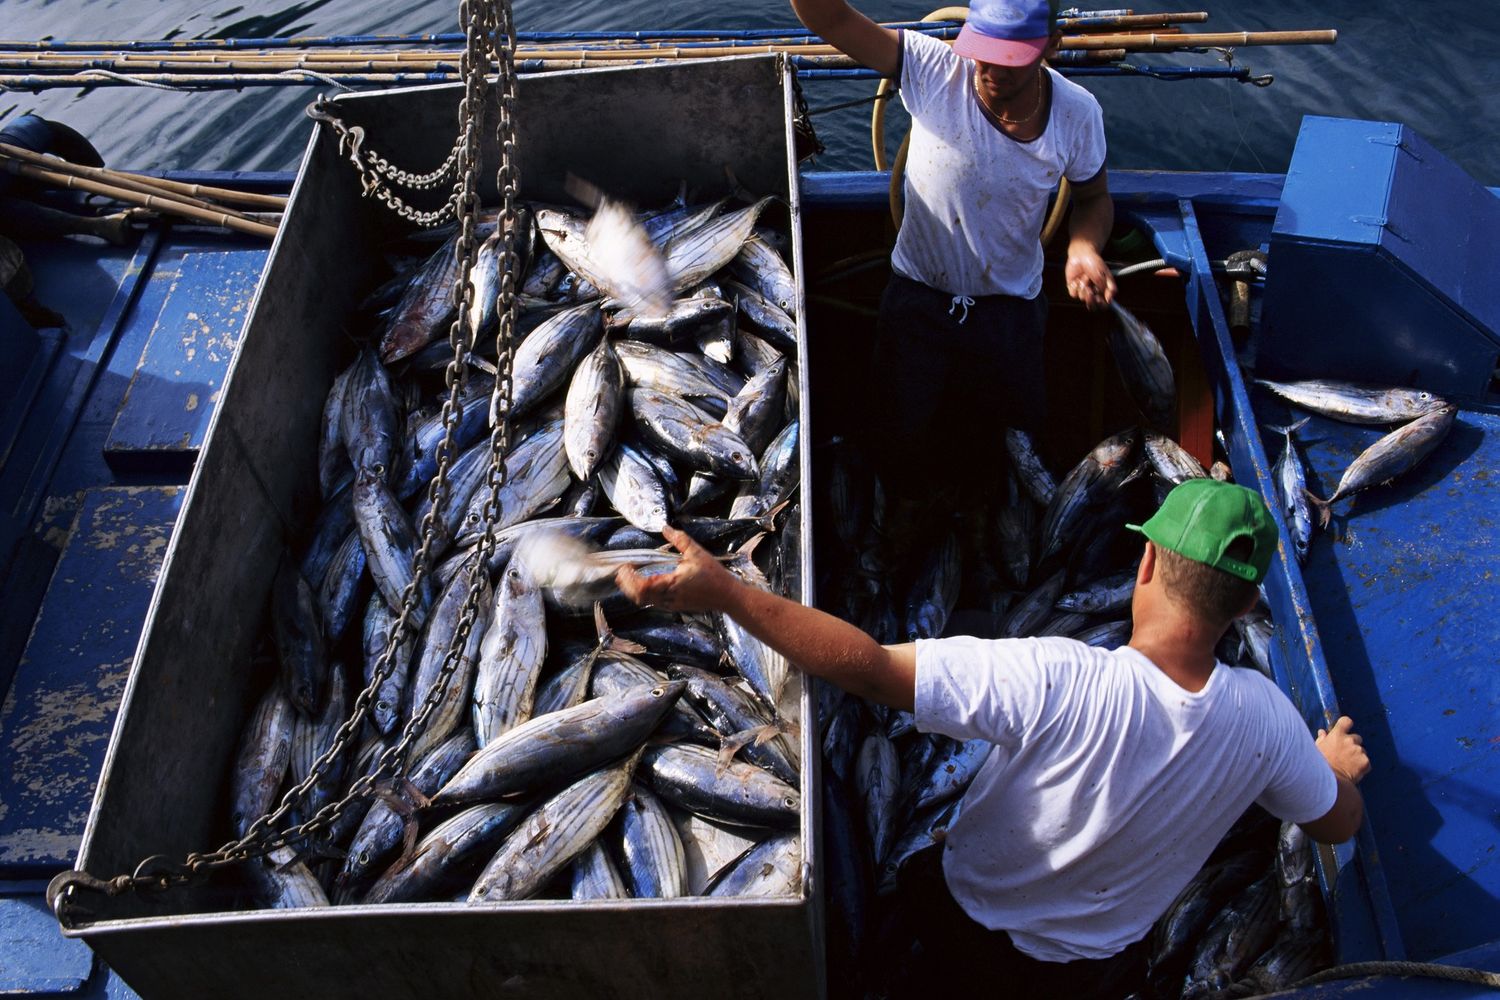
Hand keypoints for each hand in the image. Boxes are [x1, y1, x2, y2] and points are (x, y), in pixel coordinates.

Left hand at [615, 525, 740, 613]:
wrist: (727, 596)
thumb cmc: (713, 575)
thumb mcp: (697, 553)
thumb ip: (679, 539)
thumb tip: (665, 527)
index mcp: (672, 584)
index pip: (642, 587)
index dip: (629, 579)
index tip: (625, 566)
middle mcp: (668, 598)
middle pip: (639, 597)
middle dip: (627, 585)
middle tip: (622, 571)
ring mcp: (671, 604)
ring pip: (645, 602)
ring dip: (634, 590)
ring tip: (629, 576)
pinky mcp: (674, 607)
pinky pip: (653, 603)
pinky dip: (644, 594)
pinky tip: (645, 583)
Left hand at [1065, 242, 1114, 309]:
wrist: (1082, 255)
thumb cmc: (1095, 263)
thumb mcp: (1106, 275)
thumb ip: (1110, 288)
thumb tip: (1110, 300)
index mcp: (1102, 291)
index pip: (1102, 305)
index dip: (1101, 304)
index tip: (1099, 298)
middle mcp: (1092, 292)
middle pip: (1092, 306)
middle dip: (1091, 300)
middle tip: (1090, 290)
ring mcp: (1082, 291)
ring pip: (1082, 298)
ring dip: (1084, 287)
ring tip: (1085, 276)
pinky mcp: (1073, 288)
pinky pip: (1073, 294)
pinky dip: (1076, 287)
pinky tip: (1077, 279)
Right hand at [1316, 716, 1369, 783]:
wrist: (1330, 781)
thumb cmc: (1319, 764)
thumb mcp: (1317, 749)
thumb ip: (1322, 739)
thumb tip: (1322, 732)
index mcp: (1337, 734)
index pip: (1346, 721)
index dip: (1346, 725)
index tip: (1345, 729)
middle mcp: (1350, 740)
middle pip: (1357, 738)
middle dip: (1353, 745)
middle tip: (1345, 754)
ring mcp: (1359, 751)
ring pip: (1362, 751)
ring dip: (1357, 756)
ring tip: (1348, 765)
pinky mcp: (1366, 762)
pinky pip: (1366, 762)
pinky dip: (1362, 766)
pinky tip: (1353, 771)